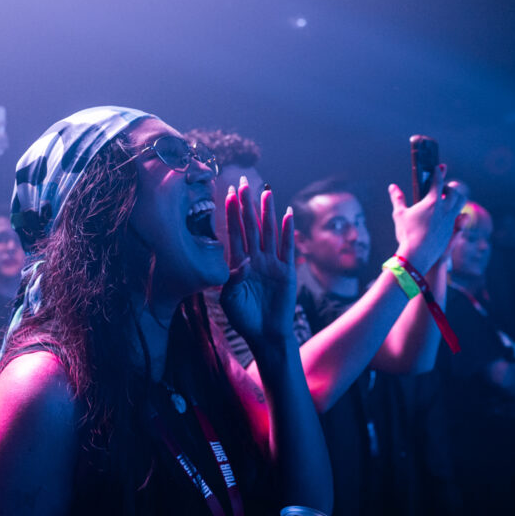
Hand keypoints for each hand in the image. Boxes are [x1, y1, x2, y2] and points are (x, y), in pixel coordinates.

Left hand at [220, 178, 296, 350]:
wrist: (265, 334)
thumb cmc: (244, 318)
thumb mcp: (231, 299)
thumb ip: (234, 279)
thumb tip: (244, 261)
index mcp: (238, 263)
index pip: (234, 232)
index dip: (232, 213)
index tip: (227, 193)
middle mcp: (255, 258)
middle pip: (251, 225)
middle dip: (247, 204)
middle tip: (244, 181)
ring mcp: (272, 263)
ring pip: (269, 231)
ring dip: (267, 212)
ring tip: (266, 191)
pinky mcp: (286, 271)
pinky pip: (287, 247)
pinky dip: (286, 231)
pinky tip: (287, 214)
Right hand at [390, 164, 466, 272]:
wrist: (417, 255)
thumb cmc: (406, 234)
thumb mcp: (399, 214)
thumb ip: (397, 199)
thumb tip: (392, 186)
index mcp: (432, 202)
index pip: (438, 181)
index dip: (439, 172)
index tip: (440, 166)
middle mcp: (444, 209)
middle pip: (454, 191)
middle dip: (449, 187)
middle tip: (441, 188)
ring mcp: (450, 220)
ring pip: (460, 202)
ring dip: (456, 197)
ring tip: (446, 199)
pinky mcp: (451, 230)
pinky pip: (458, 216)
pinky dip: (453, 211)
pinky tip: (445, 214)